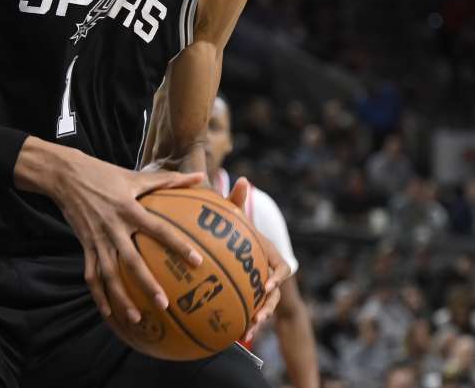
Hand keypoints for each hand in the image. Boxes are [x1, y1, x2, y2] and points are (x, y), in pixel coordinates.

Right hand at [16, 139, 206, 323]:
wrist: (64, 176)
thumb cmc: (103, 173)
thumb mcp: (134, 175)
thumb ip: (168, 179)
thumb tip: (200, 176)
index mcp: (129, 209)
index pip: (158, 229)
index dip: (177, 244)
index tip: (196, 261)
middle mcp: (113, 227)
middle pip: (131, 260)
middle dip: (147, 283)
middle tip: (164, 304)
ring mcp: (97, 239)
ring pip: (109, 274)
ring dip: (121, 298)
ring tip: (137, 318)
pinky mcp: (85, 245)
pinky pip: (91, 274)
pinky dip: (98, 295)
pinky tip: (108, 313)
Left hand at [226, 177, 289, 342]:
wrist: (230, 249)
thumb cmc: (234, 229)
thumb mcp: (235, 217)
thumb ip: (237, 200)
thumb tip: (242, 178)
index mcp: (270, 255)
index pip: (282, 267)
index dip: (278, 276)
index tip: (268, 283)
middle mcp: (270, 273)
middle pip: (275, 293)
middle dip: (268, 305)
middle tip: (258, 315)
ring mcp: (261, 287)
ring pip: (265, 306)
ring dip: (258, 318)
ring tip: (248, 330)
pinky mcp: (250, 296)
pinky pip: (250, 310)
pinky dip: (244, 321)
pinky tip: (232, 334)